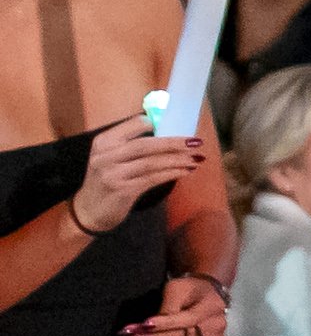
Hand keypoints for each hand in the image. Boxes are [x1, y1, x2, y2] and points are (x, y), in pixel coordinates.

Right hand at [69, 121, 209, 239]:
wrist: (88, 211)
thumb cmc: (106, 181)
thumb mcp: (110, 158)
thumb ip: (131, 145)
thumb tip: (168, 134)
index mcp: (104, 141)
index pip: (134, 124)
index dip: (158, 124)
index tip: (179, 127)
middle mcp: (106, 155)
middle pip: (146, 144)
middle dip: (174, 142)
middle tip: (197, 142)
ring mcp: (113, 173)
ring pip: (152, 162)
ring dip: (178, 160)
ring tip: (197, 158)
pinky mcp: (123, 190)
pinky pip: (153, 178)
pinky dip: (172, 173)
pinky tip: (186, 171)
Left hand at [130, 273, 225, 335]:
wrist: (207, 294)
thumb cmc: (189, 289)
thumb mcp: (176, 289)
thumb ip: (168, 307)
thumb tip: (151, 327)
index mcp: (212, 306)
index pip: (188, 319)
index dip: (166, 324)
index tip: (144, 325)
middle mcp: (217, 325)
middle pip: (183, 335)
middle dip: (155, 334)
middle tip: (130, 333)